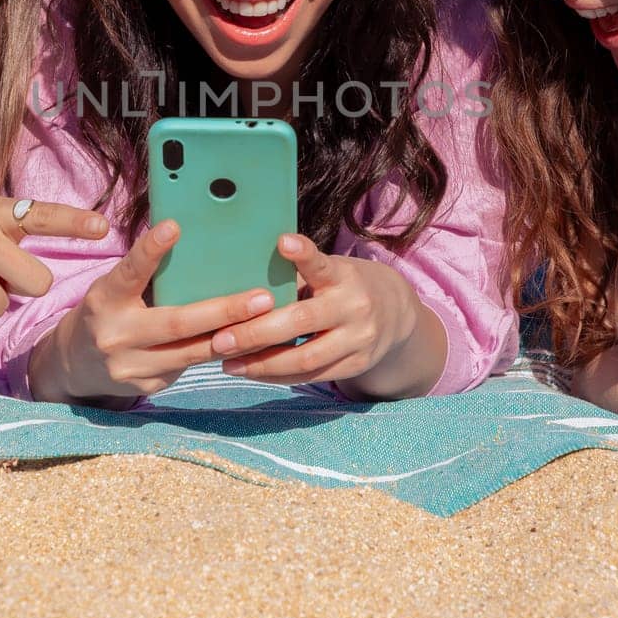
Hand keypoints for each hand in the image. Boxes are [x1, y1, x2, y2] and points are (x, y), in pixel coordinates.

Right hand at [29, 220, 275, 404]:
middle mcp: (115, 335)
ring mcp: (131, 366)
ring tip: (267, 320)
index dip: (150, 250)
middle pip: (176, 323)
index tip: (174, 226)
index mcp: (105, 300)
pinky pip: (190, 366)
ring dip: (234, 336)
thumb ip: (145, 274)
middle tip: (261, 298)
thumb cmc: (107, 311)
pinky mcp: (147, 385)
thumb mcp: (113, 288)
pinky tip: (247, 341)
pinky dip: (219, 352)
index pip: (129, 272)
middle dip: (223, 311)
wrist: (74, 363)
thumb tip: (192, 241)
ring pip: (191, 352)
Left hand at [209, 234, 424, 387]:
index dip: (303, 254)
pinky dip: (279, 376)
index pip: (322, 263)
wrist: (397, 314)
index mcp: (343, 275)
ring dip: (262, 364)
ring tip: (227, 364)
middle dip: (257, 333)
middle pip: (302, 321)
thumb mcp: (330, 272)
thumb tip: (239, 277)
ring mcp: (359, 339)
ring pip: (306, 358)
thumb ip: (295, 276)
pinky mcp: (357, 364)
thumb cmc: (344, 286)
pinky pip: (312, 376)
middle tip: (220, 339)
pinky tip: (251, 371)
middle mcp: (354, 306)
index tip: (283, 241)